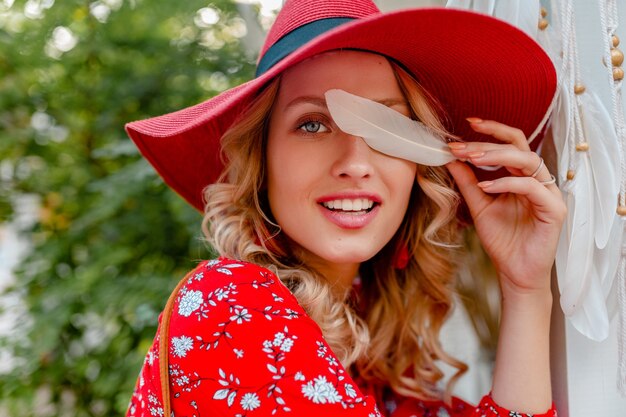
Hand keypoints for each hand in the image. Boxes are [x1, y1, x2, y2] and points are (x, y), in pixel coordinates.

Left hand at [446, 119, 565, 298]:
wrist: (515, 272)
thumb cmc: (502, 240)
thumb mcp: (478, 205)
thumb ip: (467, 182)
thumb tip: (450, 158)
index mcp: (522, 176)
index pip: (511, 143)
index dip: (492, 131)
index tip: (466, 123)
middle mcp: (538, 180)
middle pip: (519, 146)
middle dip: (487, 142)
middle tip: (460, 145)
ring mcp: (549, 193)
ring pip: (528, 161)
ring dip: (497, 156)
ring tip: (471, 157)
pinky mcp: (554, 209)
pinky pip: (532, 188)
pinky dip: (507, 183)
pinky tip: (486, 187)